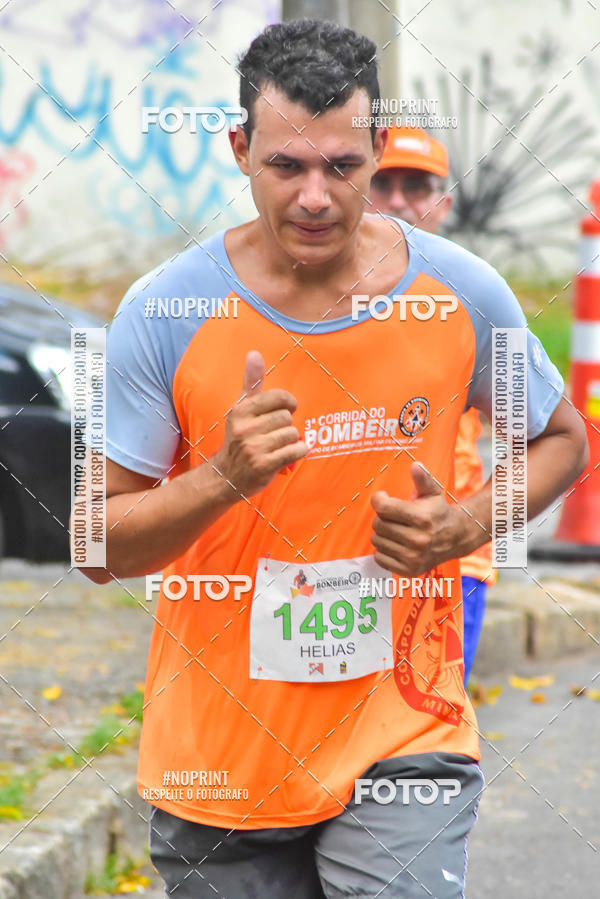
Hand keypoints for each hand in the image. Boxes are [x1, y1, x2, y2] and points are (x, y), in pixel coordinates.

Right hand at [213, 350, 306, 497]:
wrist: (227, 476)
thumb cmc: (240, 438)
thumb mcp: (242, 409)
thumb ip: (251, 382)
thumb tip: (254, 353)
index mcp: (241, 411)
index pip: (278, 397)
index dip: (288, 403)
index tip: (287, 409)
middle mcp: (245, 428)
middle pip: (287, 418)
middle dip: (285, 426)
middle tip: (274, 435)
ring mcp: (253, 448)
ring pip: (292, 434)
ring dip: (290, 441)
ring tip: (277, 447)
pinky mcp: (264, 465)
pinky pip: (295, 451)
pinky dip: (297, 452)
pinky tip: (286, 456)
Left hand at [371, 462, 466, 575]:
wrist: (455, 538)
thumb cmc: (438, 512)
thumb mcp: (432, 492)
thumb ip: (422, 478)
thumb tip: (415, 465)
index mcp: (421, 518)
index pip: (383, 508)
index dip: (379, 500)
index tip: (383, 498)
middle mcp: (417, 539)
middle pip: (378, 524)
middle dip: (382, 518)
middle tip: (393, 517)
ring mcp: (413, 557)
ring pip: (377, 541)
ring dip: (382, 534)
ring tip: (395, 530)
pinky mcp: (408, 570)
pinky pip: (379, 558)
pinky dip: (383, 551)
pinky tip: (395, 544)